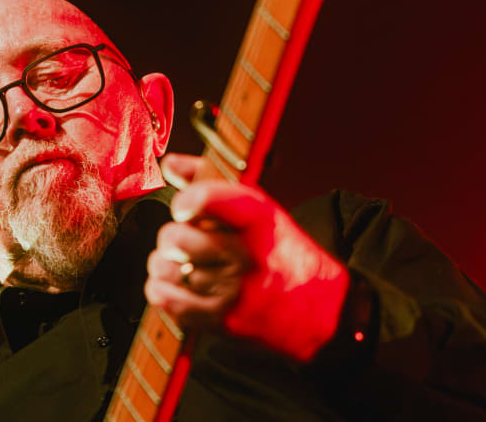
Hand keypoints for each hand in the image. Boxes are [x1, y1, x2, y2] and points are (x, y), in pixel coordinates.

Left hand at [144, 153, 349, 361]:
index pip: (209, 199)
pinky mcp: (222, 321)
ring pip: (167, 268)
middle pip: (178, 237)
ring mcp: (233, 291)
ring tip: (181, 263)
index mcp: (260, 220)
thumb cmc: (285, 255)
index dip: (186, 201)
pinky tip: (176, 283)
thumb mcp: (263, 212)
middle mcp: (247, 255)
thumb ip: (212, 185)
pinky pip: (166, 299)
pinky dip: (161, 288)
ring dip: (165, 264)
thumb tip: (170, 163)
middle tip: (185, 239)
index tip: (183, 208)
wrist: (324, 312)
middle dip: (173, 236)